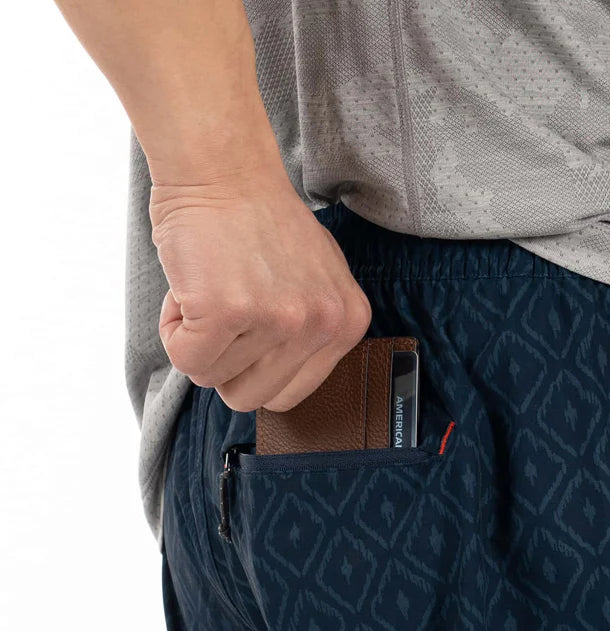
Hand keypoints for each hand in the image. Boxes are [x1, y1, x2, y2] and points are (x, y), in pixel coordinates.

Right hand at [149, 165, 371, 412]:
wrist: (223, 167)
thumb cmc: (259, 222)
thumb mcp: (314, 281)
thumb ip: (308, 334)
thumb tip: (282, 384)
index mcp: (348, 323)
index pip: (291, 395)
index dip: (255, 368)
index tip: (248, 328)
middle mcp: (321, 325)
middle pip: (253, 398)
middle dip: (225, 364)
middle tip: (224, 312)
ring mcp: (278, 318)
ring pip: (214, 380)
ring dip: (198, 340)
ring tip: (211, 288)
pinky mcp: (228, 310)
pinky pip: (185, 359)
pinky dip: (173, 330)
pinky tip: (191, 289)